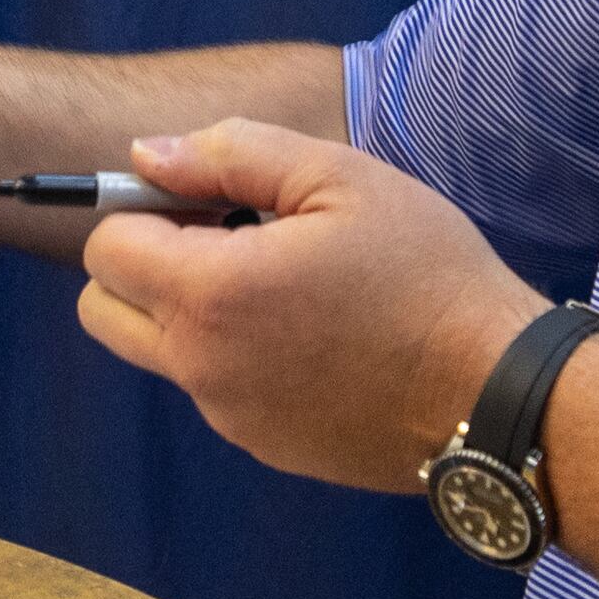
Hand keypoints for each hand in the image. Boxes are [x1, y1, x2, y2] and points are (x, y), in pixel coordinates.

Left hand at [75, 121, 550, 491]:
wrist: (495, 392)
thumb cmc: (425, 273)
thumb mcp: (338, 178)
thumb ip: (229, 153)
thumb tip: (146, 155)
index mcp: (211, 294)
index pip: (105, 248)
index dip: (145, 208)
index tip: (209, 200)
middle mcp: (202, 367)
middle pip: (104, 309)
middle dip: (142, 264)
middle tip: (227, 238)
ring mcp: (229, 416)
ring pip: (159, 350)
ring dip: (191, 310)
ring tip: (286, 284)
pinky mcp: (264, 445)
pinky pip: (214, 388)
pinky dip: (236, 354)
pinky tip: (315, 332)